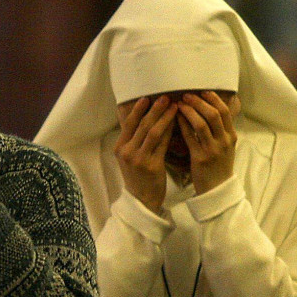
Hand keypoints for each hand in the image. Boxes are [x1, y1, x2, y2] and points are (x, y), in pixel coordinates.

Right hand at [114, 95, 177, 213]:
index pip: (128, 123)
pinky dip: (170, 131)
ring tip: (174, 105)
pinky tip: (177, 123)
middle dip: (154, 109)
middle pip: (141, 125)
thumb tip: (144, 118)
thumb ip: (135, 139)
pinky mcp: (151, 165)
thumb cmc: (139, 177)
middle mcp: (126, 152)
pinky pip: (162, 143)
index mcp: (119, 148)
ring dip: (164, 116)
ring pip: (152, 132)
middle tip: (165, 96)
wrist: (141, 200)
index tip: (147, 97)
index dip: (138, 109)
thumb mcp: (131, 157)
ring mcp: (137, 159)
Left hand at [177, 91, 236, 194]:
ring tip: (179, 103)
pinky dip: (183, 125)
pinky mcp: (201, 158)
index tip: (202, 90)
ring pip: (202, 123)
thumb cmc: (217, 167)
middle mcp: (225, 141)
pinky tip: (175, 119)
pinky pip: (191, 138)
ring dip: (190, 111)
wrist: (217, 190)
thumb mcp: (225, 147)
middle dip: (200, 101)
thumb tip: (209, 112)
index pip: (224, 111)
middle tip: (187, 94)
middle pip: (214, 114)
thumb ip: (219, 131)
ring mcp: (213, 149)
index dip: (213, 99)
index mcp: (231, 136)